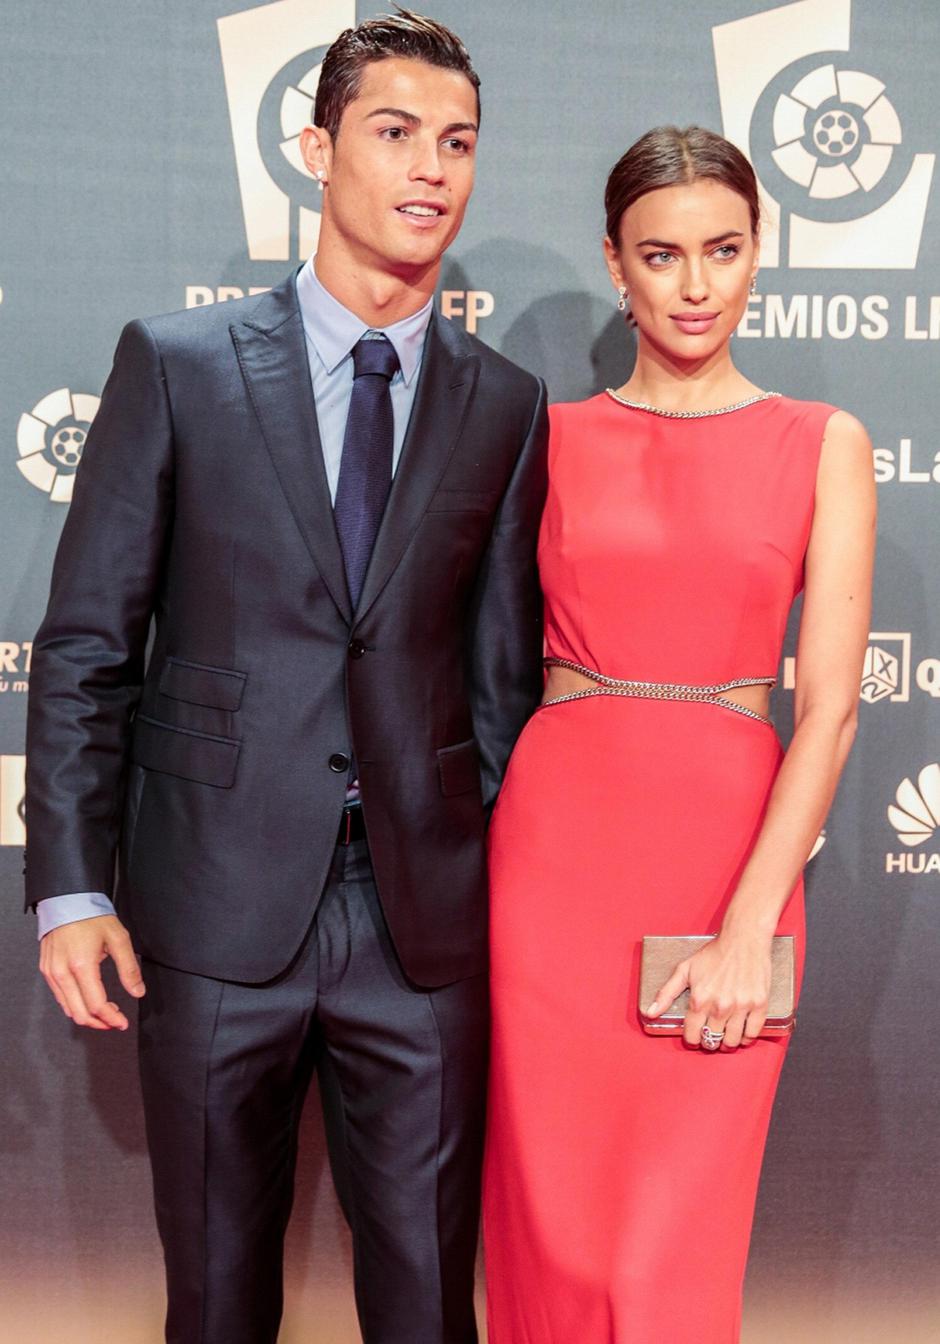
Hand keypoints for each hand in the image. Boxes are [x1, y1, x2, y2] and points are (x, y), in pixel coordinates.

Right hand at [40, 915, 145, 1030]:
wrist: (67, 900)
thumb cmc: (92, 916)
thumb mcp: (118, 939)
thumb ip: (129, 968)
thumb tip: (138, 992)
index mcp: (82, 966)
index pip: (96, 1005)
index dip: (111, 1018)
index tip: (122, 1023)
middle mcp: (62, 973)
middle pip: (80, 1014)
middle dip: (100, 1023)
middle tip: (116, 1021)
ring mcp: (52, 973)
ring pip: (68, 1009)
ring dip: (88, 1016)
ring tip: (106, 1012)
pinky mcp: (46, 970)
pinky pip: (60, 997)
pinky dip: (75, 1006)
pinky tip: (89, 1001)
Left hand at [646, 930, 771, 1050]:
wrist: (743, 939)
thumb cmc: (714, 953)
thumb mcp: (684, 969)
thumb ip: (666, 993)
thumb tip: (650, 1012)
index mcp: (700, 1000)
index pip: (693, 1034)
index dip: (692, 1039)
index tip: (694, 1038)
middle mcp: (720, 1006)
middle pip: (713, 1040)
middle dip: (709, 1041)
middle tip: (710, 1036)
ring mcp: (741, 1006)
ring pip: (732, 1041)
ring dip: (727, 1043)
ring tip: (725, 1037)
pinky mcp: (759, 1004)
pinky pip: (753, 1033)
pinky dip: (747, 1037)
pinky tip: (742, 1032)